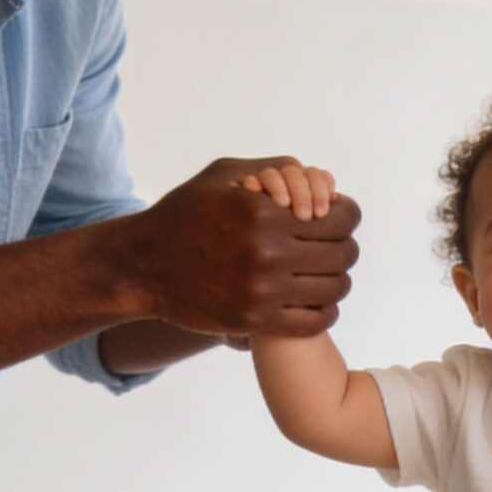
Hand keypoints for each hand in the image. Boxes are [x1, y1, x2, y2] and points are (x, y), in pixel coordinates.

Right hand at [118, 156, 360, 338]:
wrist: (144, 265)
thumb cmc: (187, 213)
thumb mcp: (224, 176)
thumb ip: (276, 171)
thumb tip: (323, 181)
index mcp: (265, 212)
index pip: (342, 218)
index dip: (347, 216)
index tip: (337, 219)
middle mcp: (268, 252)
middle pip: (343, 253)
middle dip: (343, 247)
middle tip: (331, 248)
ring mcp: (263, 290)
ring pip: (335, 288)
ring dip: (336, 280)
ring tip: (322, 275)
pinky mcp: (256, 321)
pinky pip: (315, 320)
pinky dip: (324, 312)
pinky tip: (315, 302)